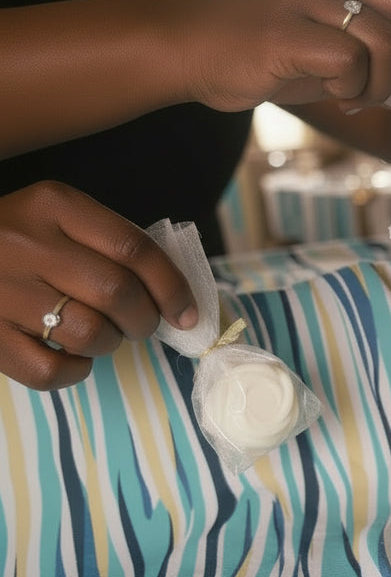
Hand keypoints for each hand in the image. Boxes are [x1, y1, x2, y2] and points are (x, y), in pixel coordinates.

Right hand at [0, 182, 196, 389]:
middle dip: (145, 319)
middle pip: (117, 292)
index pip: (135, 248)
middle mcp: (26, 243)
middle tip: (141, 324)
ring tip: (103, 334)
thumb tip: (175, 297)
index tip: (187, 312)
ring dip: (111, 343)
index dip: (173, 287)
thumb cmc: (18, 236)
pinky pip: (48, 370)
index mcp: (55, 205)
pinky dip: (75, 371)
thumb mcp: (59, 217)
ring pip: (88, 332)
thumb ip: (110, 244)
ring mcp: (1, 290)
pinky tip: (73, 355)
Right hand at [181, 0, 390, 113]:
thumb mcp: (329, 43)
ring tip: (352, 94)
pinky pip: (348, 62)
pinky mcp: (286, 29)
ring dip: (380, 84)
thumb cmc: (262, 54)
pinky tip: (331, 93)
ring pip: (385, 42)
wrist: (187, 50)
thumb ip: (376, 50)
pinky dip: (350, 88)